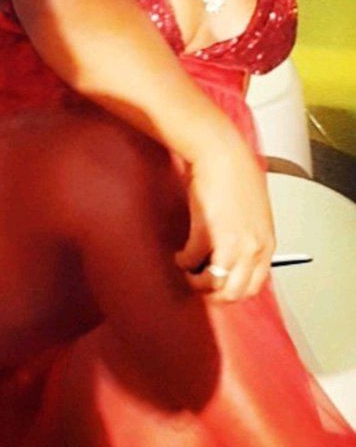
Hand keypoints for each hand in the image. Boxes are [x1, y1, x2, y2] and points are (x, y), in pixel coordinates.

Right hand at [175, 140, 274, 300]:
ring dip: (197, 282)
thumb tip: (238, 254)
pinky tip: (181, 254)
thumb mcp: (256, 212)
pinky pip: (191, 261)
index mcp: (266, 243)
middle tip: (201, 282)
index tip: (220, 284)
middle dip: (213, 292)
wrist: (221, 153)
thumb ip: (252, 236)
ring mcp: (231, 245)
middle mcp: (252, 249)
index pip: (254, 286)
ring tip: (189, 270)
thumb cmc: (237, 173)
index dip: (233, 290)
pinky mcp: (206, 235)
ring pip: (213, 285)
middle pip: (233, 292)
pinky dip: (183, 261)